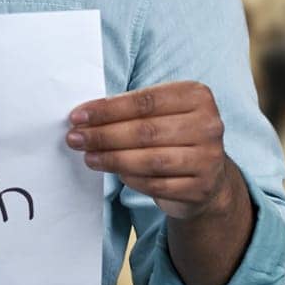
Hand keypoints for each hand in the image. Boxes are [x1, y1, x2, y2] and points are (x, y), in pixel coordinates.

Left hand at [65, 81, 239, 219]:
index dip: (107, 109)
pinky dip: (131, 179)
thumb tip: (84, 117)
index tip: (78, 116)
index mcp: (196, 96)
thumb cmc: (174, 136)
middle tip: (75, 138)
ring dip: (112, 158)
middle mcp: (208, 125)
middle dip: (104, 134)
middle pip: (145, 130)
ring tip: (88, 157)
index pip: (144, 101)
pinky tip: (115, 173)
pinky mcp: (201, 188)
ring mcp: (209, 158)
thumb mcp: (161, 112)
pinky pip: (156, 184)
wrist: (208, 177)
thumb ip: (130, 109)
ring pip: (150, 159)